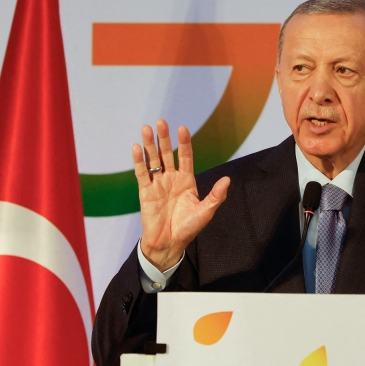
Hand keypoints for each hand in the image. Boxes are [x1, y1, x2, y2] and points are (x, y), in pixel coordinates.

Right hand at [133, 119, 229, 270]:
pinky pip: (142, 173)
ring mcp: (158, 184)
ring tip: (146, 129)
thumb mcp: (206, 211)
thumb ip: (216, 195)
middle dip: (164, 138)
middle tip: (161, 122)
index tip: (182, 128)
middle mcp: (171, 178)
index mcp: (186, 180)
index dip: (184, 143)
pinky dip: (139, 161)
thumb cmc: (188, 228)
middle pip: (167, 154)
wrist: (169, 243)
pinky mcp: (145, 191)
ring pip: (153, 160)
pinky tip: (136, 148)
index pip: (185, 157)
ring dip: (149, 145)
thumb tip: (227, 179)